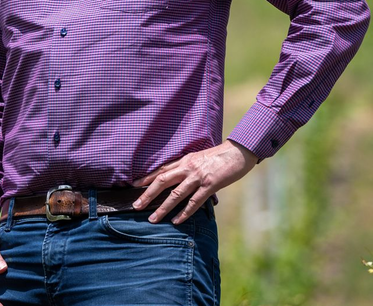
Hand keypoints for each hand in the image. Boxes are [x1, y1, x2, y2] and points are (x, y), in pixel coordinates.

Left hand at [131, 139, 256, 223]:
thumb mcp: (199, 158)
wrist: (238, 152)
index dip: (147, 178)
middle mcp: (188, 168)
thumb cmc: (220, 156)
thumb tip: (179, 177)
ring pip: (175, 195)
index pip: (162, 170)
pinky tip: (176, 221)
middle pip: (162, 181)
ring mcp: (198, 177)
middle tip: (136, 206)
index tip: (134, 185)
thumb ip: (188, 167)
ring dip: (163, 208)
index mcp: (184, 161)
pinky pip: (194, 202)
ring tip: (152, 219)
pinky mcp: (210, 185)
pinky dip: (184, 213)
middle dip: (147, 194)